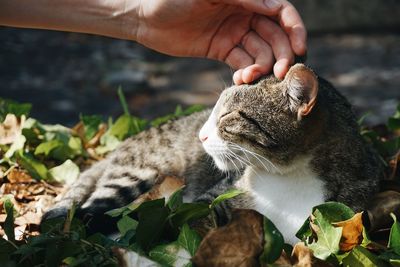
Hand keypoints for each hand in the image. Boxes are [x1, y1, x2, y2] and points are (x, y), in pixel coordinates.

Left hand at [135, 0, 306, 83]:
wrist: (146, 18)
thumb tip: (275, 6)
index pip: (279, 11)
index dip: (294, 28)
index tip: (300, 48)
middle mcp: (244, 15)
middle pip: (274, 36)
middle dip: (281, 55)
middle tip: (280, 74)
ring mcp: (234, 34)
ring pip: (259, 53)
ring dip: (261, 68)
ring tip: (249, 78)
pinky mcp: (222, 50)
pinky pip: (242, 63)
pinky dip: (245, 73)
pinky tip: (241, 80)